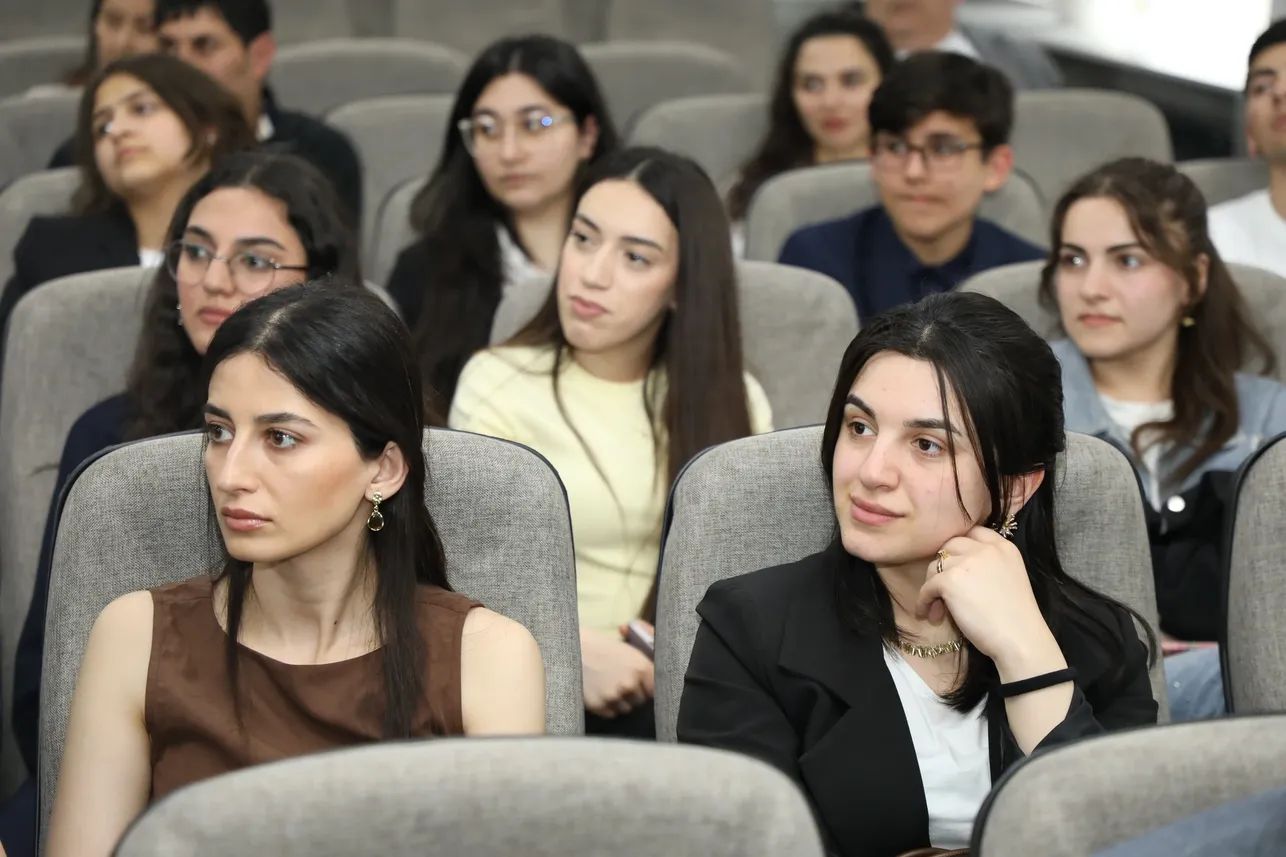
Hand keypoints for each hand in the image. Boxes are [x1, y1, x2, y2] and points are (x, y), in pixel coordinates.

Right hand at [580, 628, 653, 717]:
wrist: (575, 648)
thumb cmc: (604, 648)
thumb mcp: (629, 653)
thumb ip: (645, 671)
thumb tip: (654, 688)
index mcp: (641, 668)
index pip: (654, 690)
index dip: (646, 689)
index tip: (640, 687)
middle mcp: (630, 683)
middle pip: (640, 701)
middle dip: (632, 695)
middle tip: (619, 684)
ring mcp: (614, 696)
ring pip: (625, 708)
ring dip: (620, 702)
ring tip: (608, 687)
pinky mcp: (599, 705)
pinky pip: (611, 713)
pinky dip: (607, 706)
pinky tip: (600, 691)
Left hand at [915, 526, 1058, 671]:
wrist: (1020, 639)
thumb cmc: (1016, 618)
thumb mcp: (1008, 578)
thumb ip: (988, 565)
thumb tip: (957, 569)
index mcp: (1004, 547)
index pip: (974, 532)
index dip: (960, 548)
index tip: (955, 564)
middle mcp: (985, 549)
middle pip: (950, 546)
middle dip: (944, 566)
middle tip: (943, 591)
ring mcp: (967, 562)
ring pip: (935, 566)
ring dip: (932, 587)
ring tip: (938, 609)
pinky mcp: (951, 579)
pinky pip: (927, 586)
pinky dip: (924, 601)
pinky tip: (927, 614)